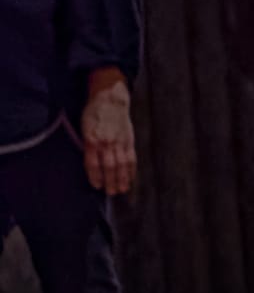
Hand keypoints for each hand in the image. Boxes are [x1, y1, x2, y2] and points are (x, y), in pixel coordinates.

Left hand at [80, 69, 136, 195]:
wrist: (110, 99)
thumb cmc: (94, 113)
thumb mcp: (84, 127)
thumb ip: (88, 145)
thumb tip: (92, 163)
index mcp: (92, 139)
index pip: (93, 163)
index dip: (95, 176)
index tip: (97, 186)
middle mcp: (106, 142)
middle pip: (109, 167)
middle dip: (111, 181)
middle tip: (111, 193)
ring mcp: (119, 142)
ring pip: (122, 165)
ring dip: (122, 179)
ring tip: (122, 189)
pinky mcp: (129, 141)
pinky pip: (131, 158)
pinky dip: (131, 169)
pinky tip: (131, 178)